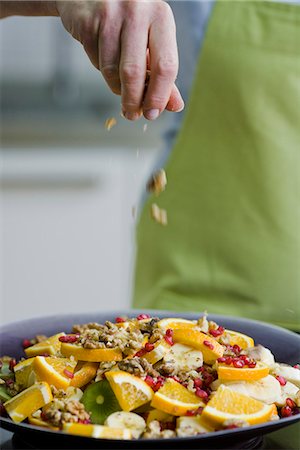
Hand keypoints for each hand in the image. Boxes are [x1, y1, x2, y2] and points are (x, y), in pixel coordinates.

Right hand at [56, 0, 183, 119]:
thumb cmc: (128, 21)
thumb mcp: (152, 41)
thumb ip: (162, 73)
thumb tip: (175, 106)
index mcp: (161, 15)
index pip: (166, 65)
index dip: (159, 96)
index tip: (153, 113)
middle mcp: (137, 10)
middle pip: (135, 72)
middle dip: (133, 100)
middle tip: (132, 115)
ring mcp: (110, 14)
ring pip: (112, 71)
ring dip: (116, 86)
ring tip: (118, 82)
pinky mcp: (88, 21)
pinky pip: (96, 61)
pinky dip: (101, 69)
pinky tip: (103, 56)